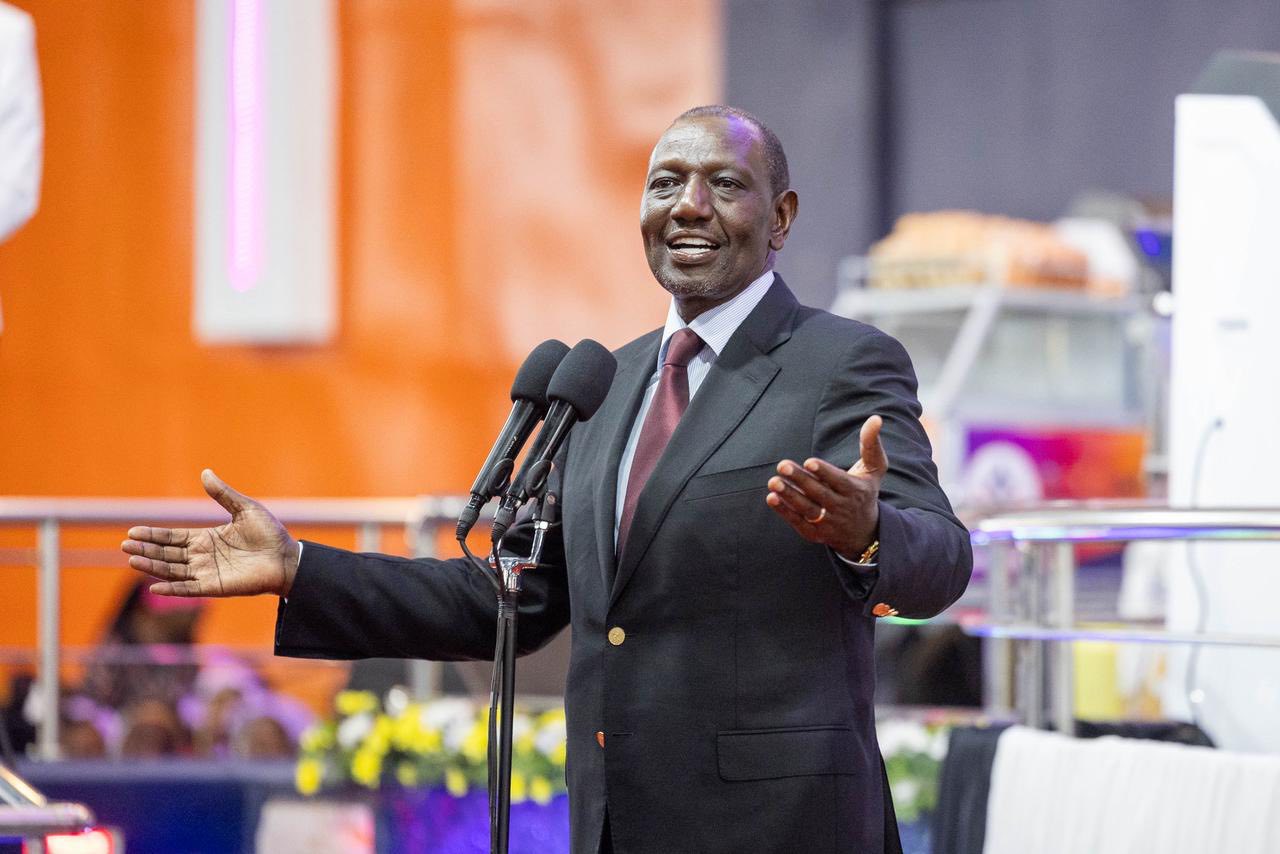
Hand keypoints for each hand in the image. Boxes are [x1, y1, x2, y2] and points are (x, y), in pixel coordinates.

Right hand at [121, 469, 299, 597]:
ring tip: (131, 560)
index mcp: (207, 538)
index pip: (173, 537)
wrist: (287, 558)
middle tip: (125, 545)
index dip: (153, 535)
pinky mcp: (215, 587)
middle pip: (168, 553)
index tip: (133, 531)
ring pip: (173, 570)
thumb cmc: (269, 534)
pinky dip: (172, 588)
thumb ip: (223, 494)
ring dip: (152, 566)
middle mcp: (203, 556)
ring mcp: (207, 572)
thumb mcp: (245, 509)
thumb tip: (205, 472)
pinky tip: (154, 586)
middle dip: (146, 550)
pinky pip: (189, 589)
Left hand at [766, 414, 887, 560]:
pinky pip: (798, 523)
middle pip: (819, 493)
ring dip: (789, 496)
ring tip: (773, 482)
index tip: (809, 462)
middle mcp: (842, 508)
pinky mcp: (816, 534)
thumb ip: (871, 444)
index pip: (838, 481)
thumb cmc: (865, 492)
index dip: (824, 472)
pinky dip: (785, 512)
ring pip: (807, 509)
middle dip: (800, 480)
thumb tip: (875, 418)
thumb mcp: (874, 469)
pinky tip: (771, 498)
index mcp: (855, 490)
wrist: (865, 533)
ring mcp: (828, 523)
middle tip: (782, 465)